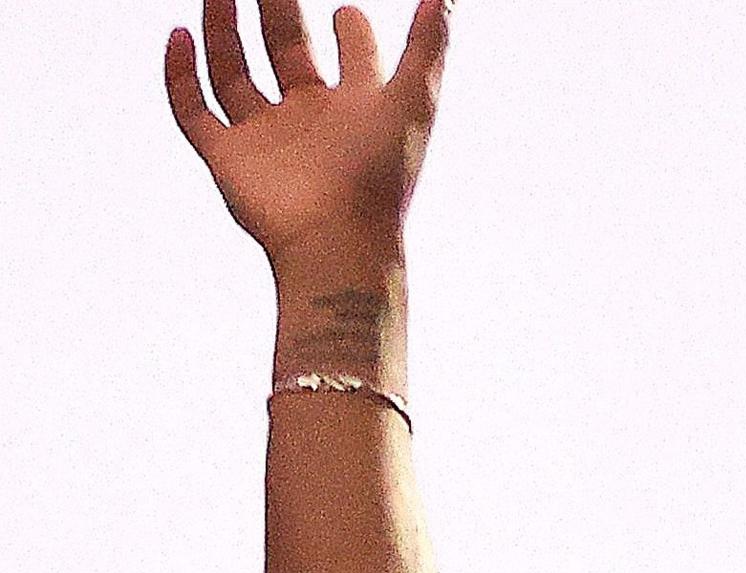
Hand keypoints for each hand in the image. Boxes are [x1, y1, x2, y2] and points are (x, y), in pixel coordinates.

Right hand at [164, 0, 449, 277]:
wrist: (338, 238)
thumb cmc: (380, 172)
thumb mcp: (413, 98)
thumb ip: (428, 44)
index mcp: (356, 109)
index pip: (353, 60)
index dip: (352, 32)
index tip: (348, 10)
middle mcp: (310, 120)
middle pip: (285, 52)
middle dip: (275, 12)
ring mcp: (265, 137)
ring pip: (233, 71)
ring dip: (222, 30)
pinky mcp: (226, 157)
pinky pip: (192, 107)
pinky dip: (179, 72)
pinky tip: (179, 34)